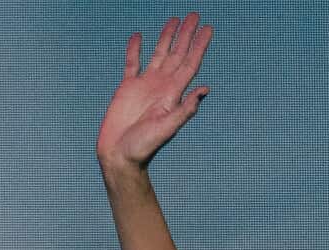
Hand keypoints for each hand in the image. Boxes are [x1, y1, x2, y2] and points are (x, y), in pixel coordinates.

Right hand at [96, 12, 213, 172]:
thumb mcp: (167, 128)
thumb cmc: (144, 147)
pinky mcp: (128, 87)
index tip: (208, 29)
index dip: (199, 46)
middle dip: (186, 35)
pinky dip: (135, 49)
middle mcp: (162, 86)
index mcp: (173, 94)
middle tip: (195, 15)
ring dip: (167, 37)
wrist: (121, 156)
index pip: (190, 64)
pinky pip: (133, 63)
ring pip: (159, 54)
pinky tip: (139, 36)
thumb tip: (204, 89)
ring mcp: (145, 85)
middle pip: (177, 54)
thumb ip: (185, 109)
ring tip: (174, 19)